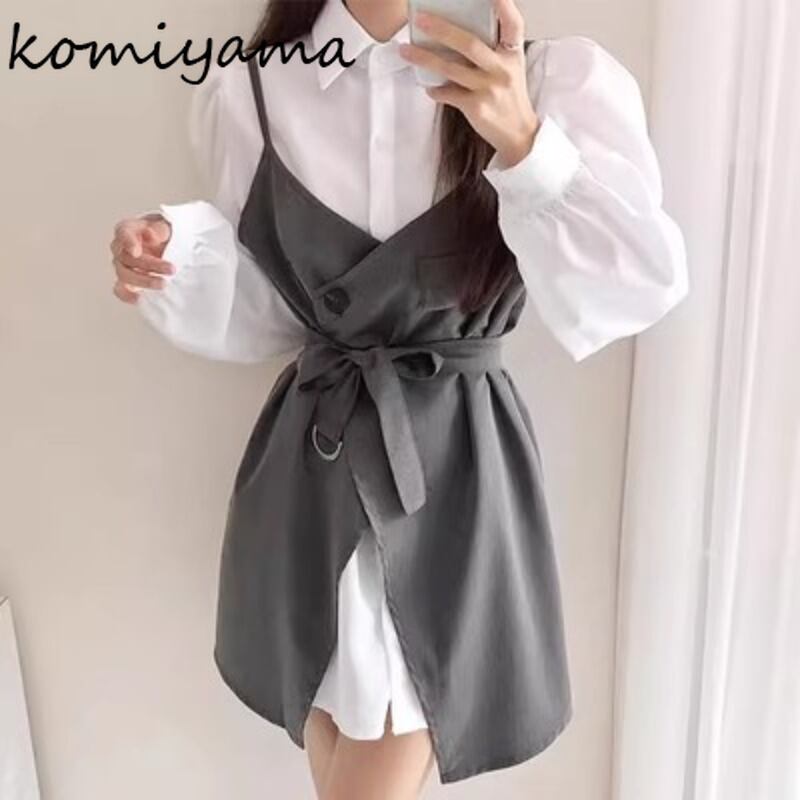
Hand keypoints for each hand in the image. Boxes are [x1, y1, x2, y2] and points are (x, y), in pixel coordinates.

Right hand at [109, 215, 173, 303]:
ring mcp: (122, 265)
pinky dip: (127, 295)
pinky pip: (120, 289)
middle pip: (128, 257)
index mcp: (128, 229)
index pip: (123, 232)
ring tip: (164, 284)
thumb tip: (151, 236)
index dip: (128, 242)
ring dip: (144, 281)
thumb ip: (159, 229)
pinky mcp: (127, 281)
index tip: (136, 251)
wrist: (167, 246)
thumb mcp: (166, 227)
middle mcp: (121, 248)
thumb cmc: (163, 234)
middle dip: (151, 265)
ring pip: (125, 274)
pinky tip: (139, 299)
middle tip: (171, 269)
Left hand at [399, 0, 539, 166]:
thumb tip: (456, 33)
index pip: (513, 24)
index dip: (505, 6)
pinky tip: (428, 87)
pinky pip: (449, 95)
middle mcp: (502, 69)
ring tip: (406, 51)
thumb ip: (492, 50)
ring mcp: (489, 89)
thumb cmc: (509, 97)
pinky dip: (436, 90)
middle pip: (470, 44)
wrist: (518, 133)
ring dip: (425, 59)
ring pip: (451, 69)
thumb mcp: (509, 68)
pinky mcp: (477, 108)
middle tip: (421, 19)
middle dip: (442, 30)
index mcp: (512, 54)